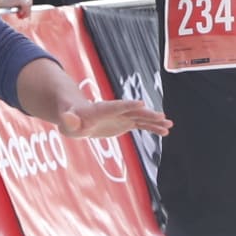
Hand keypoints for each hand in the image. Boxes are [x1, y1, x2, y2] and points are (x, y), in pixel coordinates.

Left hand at [56, 97, 170, 139]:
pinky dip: (153, 128)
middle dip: (147, 114)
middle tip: (162, 117)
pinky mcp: (125, 122)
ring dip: (154, 121)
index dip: (127, 105)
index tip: (141, 103)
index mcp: (101, 110)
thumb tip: (68, 119)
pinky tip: (165, 132)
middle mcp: (115, 111)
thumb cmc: (70, 120)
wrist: (78, 118)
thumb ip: (68, 120)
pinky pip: (141, 125)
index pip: (116, 107)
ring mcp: (122, 116)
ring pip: (141, 118)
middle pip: (133, 111)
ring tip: (169, 125)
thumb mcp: (67, 123)